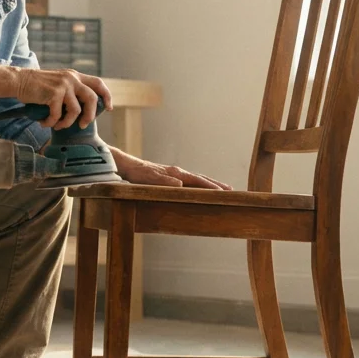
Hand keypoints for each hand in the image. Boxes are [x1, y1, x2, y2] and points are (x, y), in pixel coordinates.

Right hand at [15, 68, 113, 129]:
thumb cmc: (37, 87)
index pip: (98, 83)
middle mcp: (71, 78)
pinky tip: (44, 122)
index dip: (106, 96)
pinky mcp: (54, 93)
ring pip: (75, 110)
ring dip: (67, 123)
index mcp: (75, 76)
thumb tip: (82, 111)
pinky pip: (58, 115)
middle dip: (90, 115)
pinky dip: (51, 122)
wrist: (19, 81)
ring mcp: (63, 85)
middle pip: (92, 98)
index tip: (109, 108)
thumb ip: (70, 92)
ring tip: (57, 125)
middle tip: (83, 124)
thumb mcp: (58, 84)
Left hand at [113, 149, 232, 189]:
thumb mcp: (149, 179)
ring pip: (196, 178)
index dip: (211, 186)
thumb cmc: (138, 174)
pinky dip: (198, 184)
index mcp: (176, 173)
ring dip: (209, 183)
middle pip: (201, 178)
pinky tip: (200, 188)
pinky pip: (189, 180)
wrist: (128, 166)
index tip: (224, 192)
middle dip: (215, 184)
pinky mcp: (170, 176)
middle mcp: (178, 172)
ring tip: (221, 188)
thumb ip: (164, 181)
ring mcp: (174, 173)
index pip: (198, 180)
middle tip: (230, 190)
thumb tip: (181, 183)